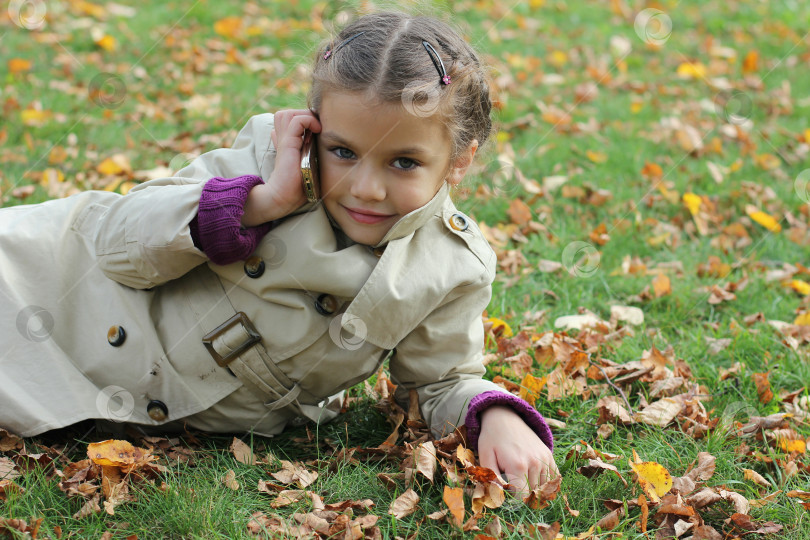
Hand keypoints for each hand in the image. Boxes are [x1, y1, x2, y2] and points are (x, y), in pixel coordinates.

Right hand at [242, 109, 320, 225]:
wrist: (283, 198)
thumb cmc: (295, 188)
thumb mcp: (301, 167)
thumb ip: (300, 157)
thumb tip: (301, 149)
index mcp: (285, 143)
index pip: (289, 120)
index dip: (304, 121)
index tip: (318, 130)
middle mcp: (283, 140)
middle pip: (286, 114)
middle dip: (304, 116)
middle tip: (317, 128)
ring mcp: (284, 141)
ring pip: (288, 113)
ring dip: (306, 116)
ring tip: (317, 128)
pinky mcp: (287, 144)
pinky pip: (297, 121)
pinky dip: (308, 120)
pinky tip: (317, 130)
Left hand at [477, 405, 558, 495]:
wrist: (505, 417)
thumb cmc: (492, 438)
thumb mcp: (485, 456)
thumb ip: (490, 479)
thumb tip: (497, 498)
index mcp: (517, 465)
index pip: (522, 497)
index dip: (514, 501)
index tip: (506, 495)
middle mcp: (534, 463)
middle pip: (532, 493)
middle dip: (522, 494)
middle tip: (511, 485)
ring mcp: (544, 458)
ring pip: (543, 487)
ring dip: (534, 489)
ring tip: (521, 480)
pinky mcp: (549, 455)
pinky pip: (554, 478)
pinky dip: (546, 483)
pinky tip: (535, 480)